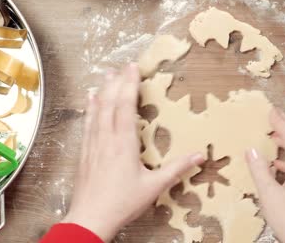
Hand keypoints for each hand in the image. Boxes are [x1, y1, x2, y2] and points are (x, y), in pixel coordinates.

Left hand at [62, 63, 204, 241]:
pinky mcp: (85, 152)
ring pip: (97, 111)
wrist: (90, 219)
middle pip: (110, 103)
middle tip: (122, 66)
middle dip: (117, 82)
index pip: (126, 106)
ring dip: (102, 91)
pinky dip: (89, 109)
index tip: (133, 69)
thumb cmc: (122, 202)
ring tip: (106, 75)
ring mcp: (93, 144)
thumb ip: (177, 168)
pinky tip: (90, 101)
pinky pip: (87, 123)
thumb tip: (200, 156)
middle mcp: (106, 138)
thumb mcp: (154, 186)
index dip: (129, 85)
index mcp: (124, 143)